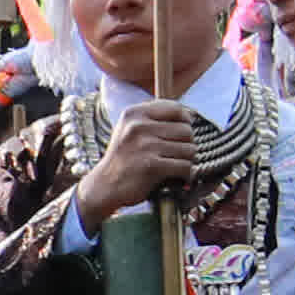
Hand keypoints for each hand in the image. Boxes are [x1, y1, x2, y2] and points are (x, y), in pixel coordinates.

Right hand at [68, 100, 208, 235]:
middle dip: (187, 144)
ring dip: (187, 160)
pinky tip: (177, 178)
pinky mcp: (151, 166)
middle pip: (187, 130)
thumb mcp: (129, 129)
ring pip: (189, 149)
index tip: (180, 134)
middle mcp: (138, 126)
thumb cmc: (123, 157)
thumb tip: (189, 115)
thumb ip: (153, 119)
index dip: (185, 121)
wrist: (104, 185)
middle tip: (176, 154)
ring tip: (175, 165)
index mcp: (134, 113)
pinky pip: (185, 167)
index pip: (176, 109)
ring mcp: (145, 146)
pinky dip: (185, 175)